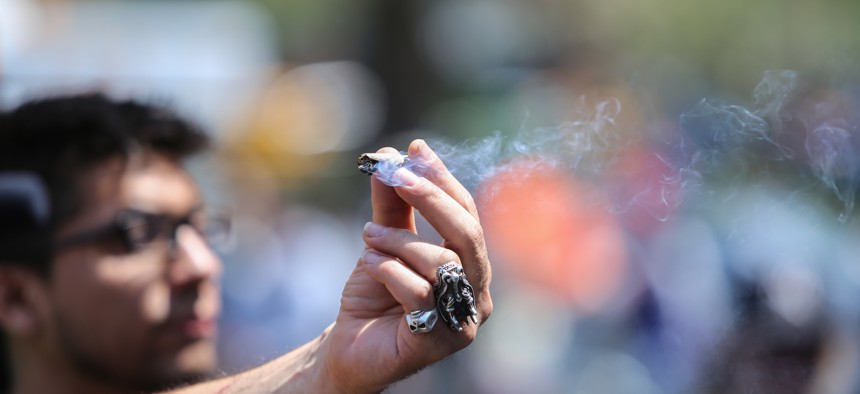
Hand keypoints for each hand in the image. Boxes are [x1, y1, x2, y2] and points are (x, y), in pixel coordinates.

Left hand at [322, 139, 492, 392]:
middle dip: (431, 199)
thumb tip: (389, 157)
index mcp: (471, 263)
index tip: (416, 150)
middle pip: (468, 234)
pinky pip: (418, 292)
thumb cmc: (375, 294)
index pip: (467, 214)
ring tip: (368, 236)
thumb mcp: (383, 241)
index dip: (444, 180)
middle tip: (397, 177)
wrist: (350, 345)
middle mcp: (477, 291)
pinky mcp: (440, 340)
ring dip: (397, 241)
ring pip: (440, 262)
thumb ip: (392, 205)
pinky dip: (388, 270)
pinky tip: (368, 267)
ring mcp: (463, 319)